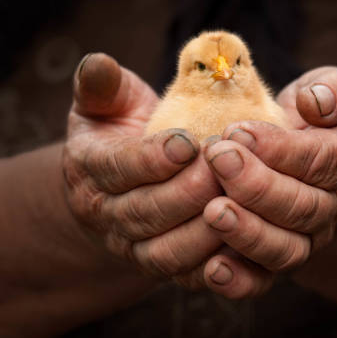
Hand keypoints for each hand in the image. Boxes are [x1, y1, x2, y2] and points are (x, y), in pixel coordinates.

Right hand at [63, 53, 222, 283]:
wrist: (117, 184)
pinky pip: (188, 276)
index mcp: (90, 170)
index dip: (151, 158)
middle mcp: (107, 215)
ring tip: (239, 200)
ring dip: (205, 231)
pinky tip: (246, 239)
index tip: (189, 142)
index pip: (116, 168)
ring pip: (166, 252)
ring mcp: (134, 247)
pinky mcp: (163, 266)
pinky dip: (218, 265)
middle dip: (187, 192)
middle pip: (144, 213)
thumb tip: (98, 61)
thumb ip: (102, 85)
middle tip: (226, 167)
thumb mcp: (105, 103)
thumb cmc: (118, 131)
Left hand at [200, 66, 336, 297]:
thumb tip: (314, 101)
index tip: (237, 130)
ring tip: (211, 211)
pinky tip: (211, 269)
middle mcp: (331, 208)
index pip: (317, 159)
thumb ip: (333, 90)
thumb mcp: (335, 93)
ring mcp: (306, 240)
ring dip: (246, 232)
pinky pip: (262, 281)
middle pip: (299, 207)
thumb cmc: (319, 122)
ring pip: (283, 249)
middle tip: (217, 157)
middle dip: (255, 184)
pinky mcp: (277, 262)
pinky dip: (239, 280)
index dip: (278, 148)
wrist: (324, 168)